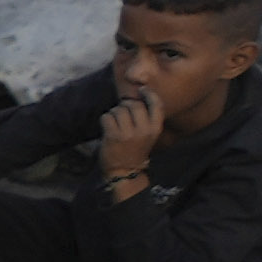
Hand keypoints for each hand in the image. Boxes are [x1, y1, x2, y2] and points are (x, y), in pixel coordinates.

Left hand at [104, 76, 165, 191]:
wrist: (124, 171)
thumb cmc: (135, 150)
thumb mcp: (148, 135)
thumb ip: (145, 118)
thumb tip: (135, 98)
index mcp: (155, 128)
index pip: (157, 104)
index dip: (149, 94)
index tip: (141, 90)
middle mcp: (144, 130)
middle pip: (134, 104)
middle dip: (125, 106)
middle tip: (121, 114)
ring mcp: (128, 133)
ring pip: (119, 110)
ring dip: (113, 113)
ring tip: (114, 123)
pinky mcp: (113, 136)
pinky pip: (107, 117)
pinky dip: (105, 119)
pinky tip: (107, 126)